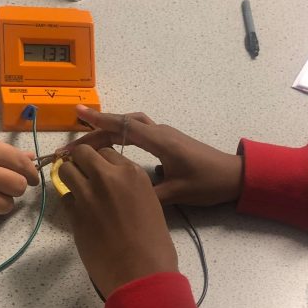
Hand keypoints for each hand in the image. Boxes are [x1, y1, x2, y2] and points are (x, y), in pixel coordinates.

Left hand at [58, 145, 177, 298]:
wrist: (141, 273)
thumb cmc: (155, 244)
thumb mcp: (150, 203)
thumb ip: (129, 188)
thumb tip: (113, 186)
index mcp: (133, 174)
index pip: (107, 152)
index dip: (101, 162)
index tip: (100, 172)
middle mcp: (108, 177)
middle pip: (82, 153)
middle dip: (81, 162)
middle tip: (84, 177)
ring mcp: (88, 195)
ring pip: (66, 170)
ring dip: (70, 178)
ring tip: (79, 193)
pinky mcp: (74, 214)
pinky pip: (64, 197)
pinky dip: (69, 202)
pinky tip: (80, 214)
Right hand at [59, 106, 243, 206]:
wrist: (233, 176)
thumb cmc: (207, 183)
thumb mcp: (177, 193)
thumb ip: (149, 194)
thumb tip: (122, 195)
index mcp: (160, 141)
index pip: (124, 127)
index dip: (100, 121)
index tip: (78, 113)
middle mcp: (160, 133)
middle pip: (123, 124)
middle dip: (97, 130)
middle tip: (74, 144)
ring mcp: (165, 135)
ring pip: (131, 125)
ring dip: (109, 129)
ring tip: (88, 141)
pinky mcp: (168, 141)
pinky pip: (139, 131)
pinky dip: (122, 133)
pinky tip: (113, 145)